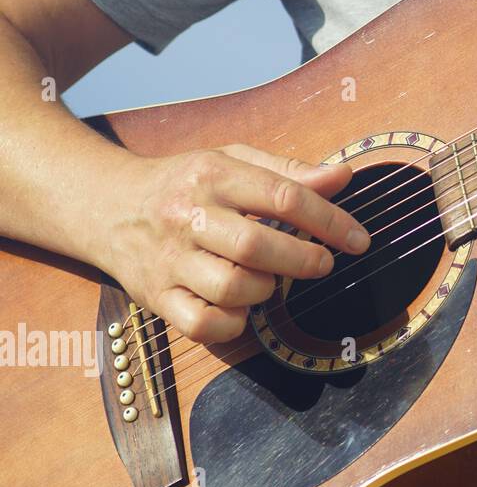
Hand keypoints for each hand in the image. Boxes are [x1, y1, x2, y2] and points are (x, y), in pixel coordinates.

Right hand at [93, 144, 370, 342]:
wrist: (107, 205)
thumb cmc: (187, 184)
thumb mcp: (234, 162)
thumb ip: (290, 171)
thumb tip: (344, 176)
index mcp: (213, 175)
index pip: (283, 197)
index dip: (330, 221)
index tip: (359, 240)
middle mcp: (188, 216)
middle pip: (256, 246)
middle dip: (303, 260)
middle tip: (323, 263)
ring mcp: (169, 260)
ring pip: (231, 288)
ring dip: (266, 290)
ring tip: (271, 279)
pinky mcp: (155, 297)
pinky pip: (202, 325)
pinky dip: (233, 323)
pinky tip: (242, 308)